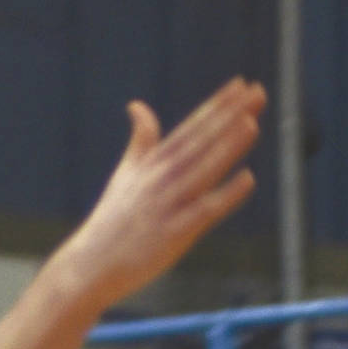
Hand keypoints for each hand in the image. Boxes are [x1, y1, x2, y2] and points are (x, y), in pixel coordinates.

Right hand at [52, 80, 264, 310]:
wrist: (90, 265)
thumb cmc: (112, 221)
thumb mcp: (125, 173)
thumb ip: (140, 140)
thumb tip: (137, 105)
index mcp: (152, 164)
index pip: (190, 128)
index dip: (216, 106)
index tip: (240, 84)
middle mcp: (160, 179)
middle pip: (200, 142)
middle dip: (229, 116)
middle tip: (257, 91)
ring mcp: (167, 205)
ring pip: (203, 170)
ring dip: (227, 146)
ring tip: (251, 122)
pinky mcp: (174, 234)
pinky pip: (204, 211)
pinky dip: (225, 195)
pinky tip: (248, 178)